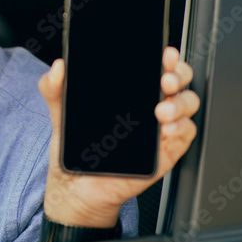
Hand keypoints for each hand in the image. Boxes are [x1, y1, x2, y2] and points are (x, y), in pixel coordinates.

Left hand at [38, 46, 199, 227]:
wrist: (75, 188)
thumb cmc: (75, 151)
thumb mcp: (60, 114)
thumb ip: (54, 89)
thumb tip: (58, 68)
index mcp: (129, 94)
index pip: (155, 67)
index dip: (165, 57)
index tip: (162, 53)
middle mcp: (148, 108)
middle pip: (179, 81)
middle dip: (179, 74)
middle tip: (165, 79)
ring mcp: (158, 130)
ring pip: (187, 105)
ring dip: (181, 103)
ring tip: (161, 111)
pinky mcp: (164, 153)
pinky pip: (185, 136)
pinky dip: (181, 128)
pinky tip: (165, 129)